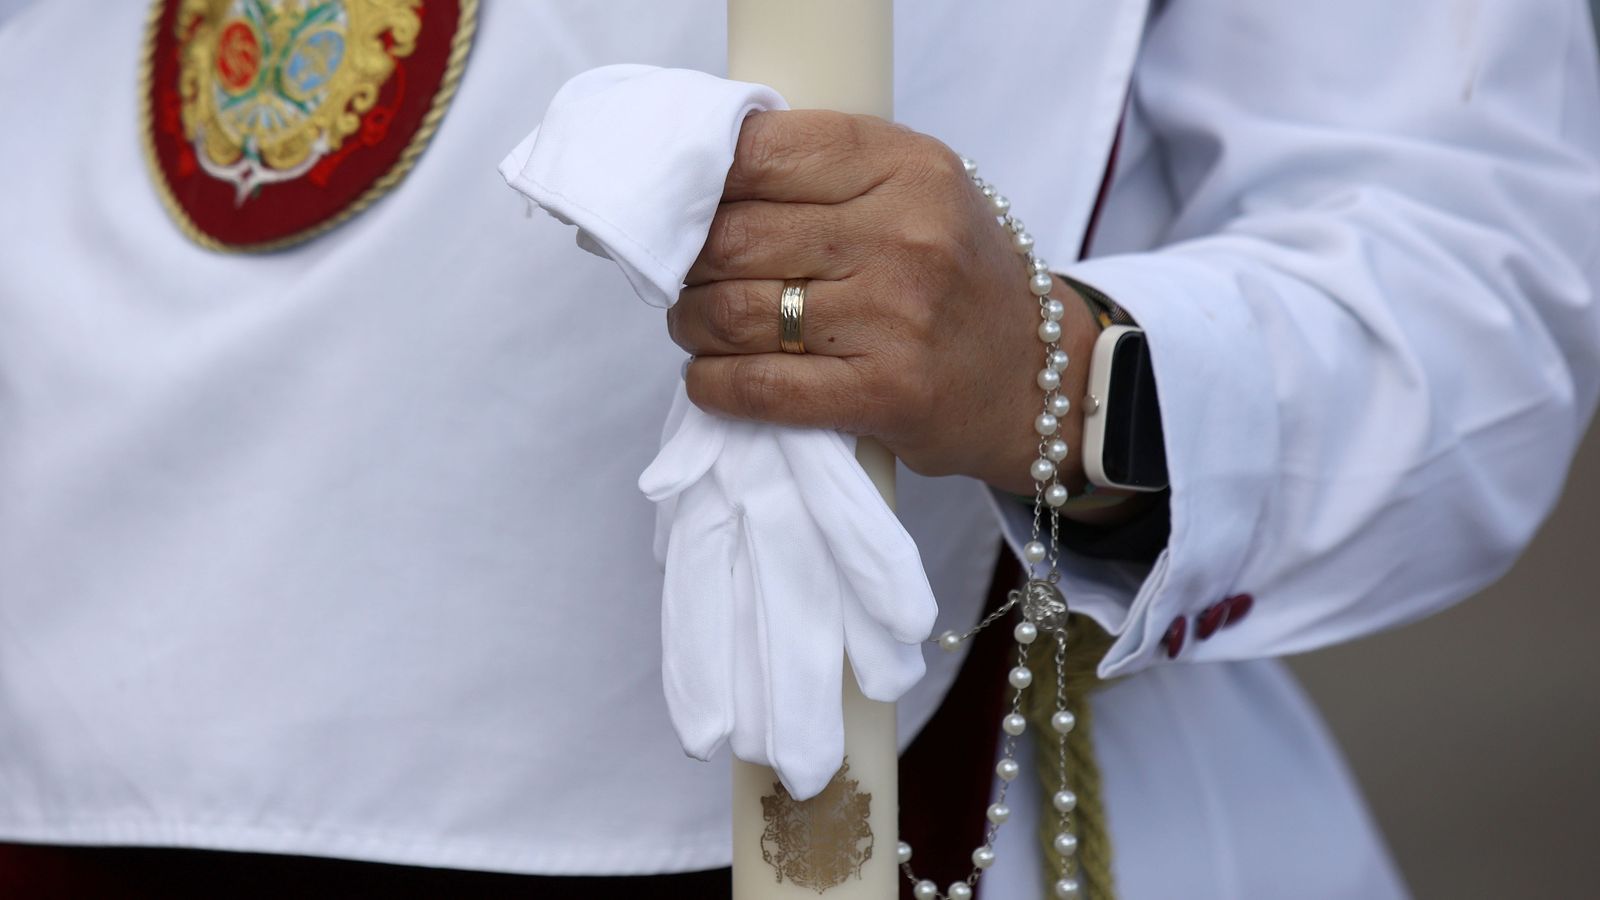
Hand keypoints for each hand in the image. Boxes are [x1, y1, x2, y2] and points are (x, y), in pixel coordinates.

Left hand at [667, 110, 1097, 496]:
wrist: (1042, 376)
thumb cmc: (956, 276)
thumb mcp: (915, 191)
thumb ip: (825, 173)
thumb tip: (701, 184)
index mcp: (906, 166)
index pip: (761, 153)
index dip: (701, 183)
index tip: (687, 207)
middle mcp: (905, 234)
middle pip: (735, 237)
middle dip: (689, 263)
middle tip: (688, 276)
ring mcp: (896, 317)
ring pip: (734, 312)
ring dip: (692, 323)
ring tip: (698, 324)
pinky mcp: (886, 394)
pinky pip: (759, 386)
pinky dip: (714, 384)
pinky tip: (712, 378)